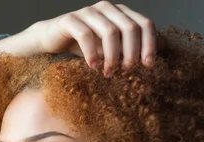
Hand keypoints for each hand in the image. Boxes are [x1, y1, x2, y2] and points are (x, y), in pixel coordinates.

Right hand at [0, 2, 156, 75]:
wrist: (51, 40)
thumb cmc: (83, 46)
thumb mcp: (109, 49)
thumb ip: (127, 49)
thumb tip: (152, 61)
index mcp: (120, 12)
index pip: (144, 24)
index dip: (150, 44)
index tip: (149, 65)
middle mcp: (107, 8)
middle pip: (130, 28)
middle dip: (131, 53)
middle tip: (127, 71)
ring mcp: (88, 11)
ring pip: (110, 32)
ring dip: (112, 55)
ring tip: (108, 72)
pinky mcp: (70, 19)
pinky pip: (86, 35)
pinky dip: (92, 53)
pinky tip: (93, 67)